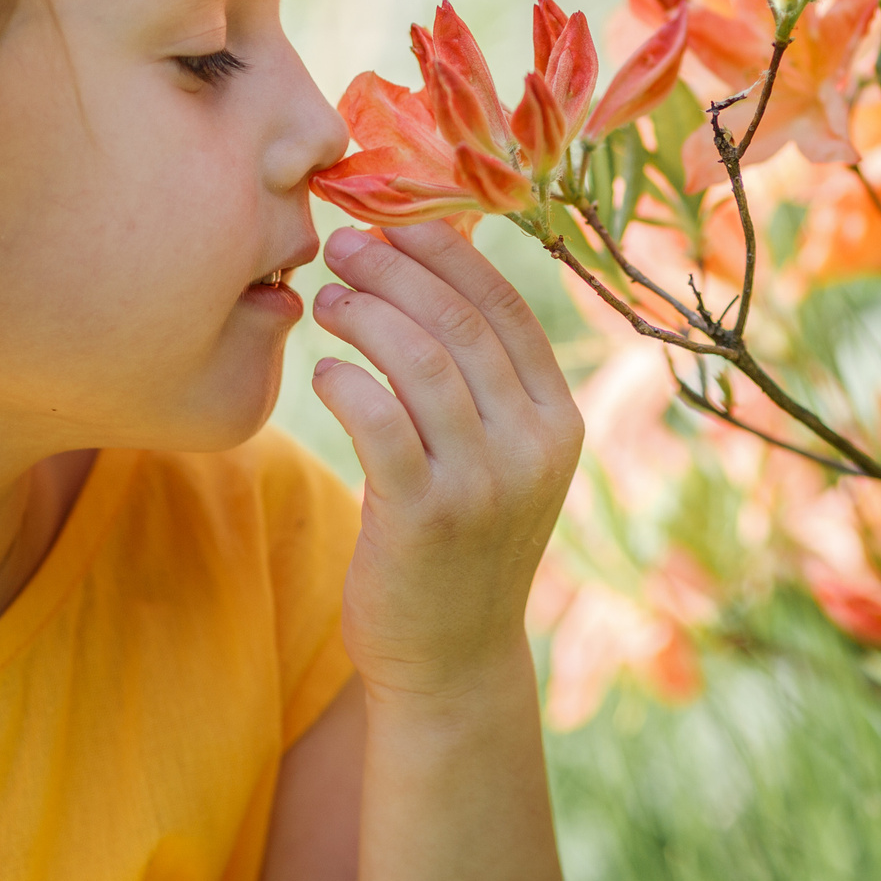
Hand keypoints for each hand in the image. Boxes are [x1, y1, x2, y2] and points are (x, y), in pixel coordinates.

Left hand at [309, 221, 582, 703]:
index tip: (391, 220)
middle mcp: (532, 446)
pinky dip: (344, 379)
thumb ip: (481, 381)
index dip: (445, 251)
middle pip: (458, 322)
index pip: (505, 306)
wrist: (450, 660)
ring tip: (324, 299)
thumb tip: (431, 269)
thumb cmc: (457, 542)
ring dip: (362, 314)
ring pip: (418, 359)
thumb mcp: (496, 459)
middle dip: (392, 270)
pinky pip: (379, 419)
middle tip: (341, 244)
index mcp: (558, 421)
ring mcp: (484, 483)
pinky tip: (322, 370)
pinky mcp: (425, 516)